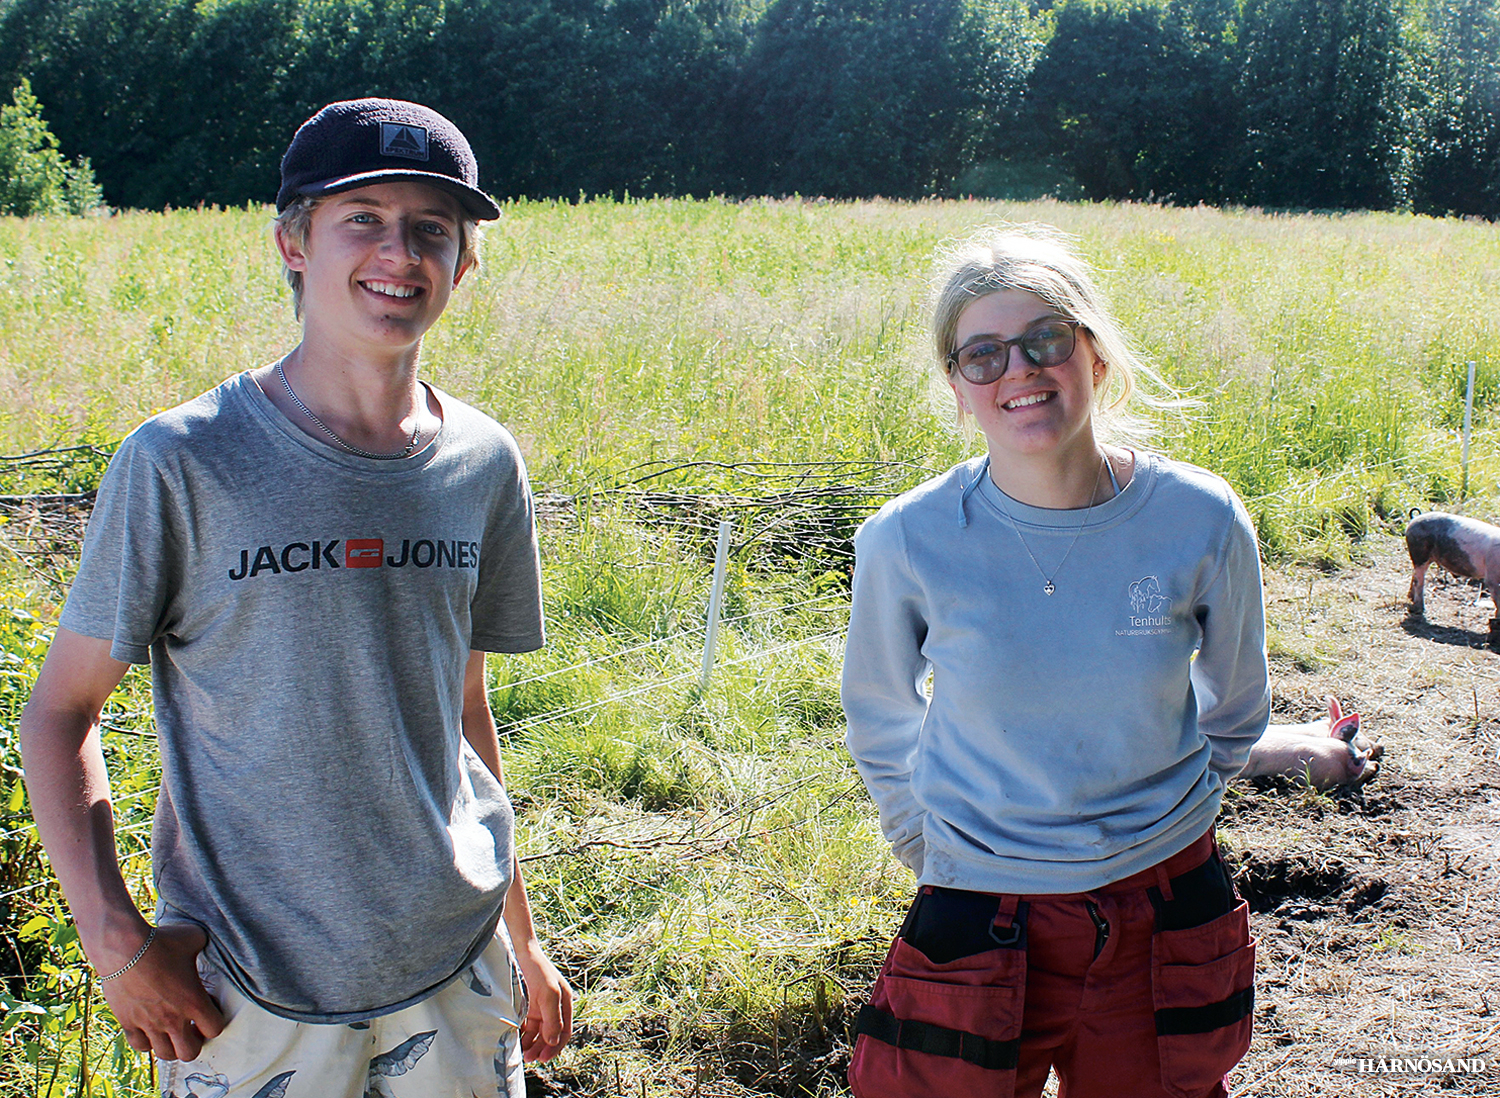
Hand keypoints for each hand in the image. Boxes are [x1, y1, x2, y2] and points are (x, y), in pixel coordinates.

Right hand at [95, 922, 224, 1061]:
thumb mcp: (195, 938)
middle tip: (192, 1028)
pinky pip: (140, 1046)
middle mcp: (173, 1019)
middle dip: (195, 1042)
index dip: (215, 1021)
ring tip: (172, 1032)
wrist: (124, 949)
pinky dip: (147, 1042)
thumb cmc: (162, 942)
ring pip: (164, 1054)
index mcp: (194, 1001)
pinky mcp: (128, 1023)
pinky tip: (150, 1028)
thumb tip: (206, 941)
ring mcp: (149, 1024)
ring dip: (171, 1046)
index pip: (214, 1029)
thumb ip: (205, 945)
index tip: (209, 1009)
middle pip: (190, 1053)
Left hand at [513, 937, 572, 1061]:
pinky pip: (527, 1025)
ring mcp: (540, 1006)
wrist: (520, 951)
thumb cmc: (537, 969)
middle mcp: (554, 1007)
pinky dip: (524, 1035)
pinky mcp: (527, 1005)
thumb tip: (553, 1041)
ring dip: (532, 1044)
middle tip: (530, 1058)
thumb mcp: (548, 993)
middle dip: (542, 1048)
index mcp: (565, 1003)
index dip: (555, 1047)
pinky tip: (517, 1040)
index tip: (544, 1058)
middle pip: (551, 1035)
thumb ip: (552, 1018)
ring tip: (523, 1053)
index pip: (564, 1032)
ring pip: (538, 1032)